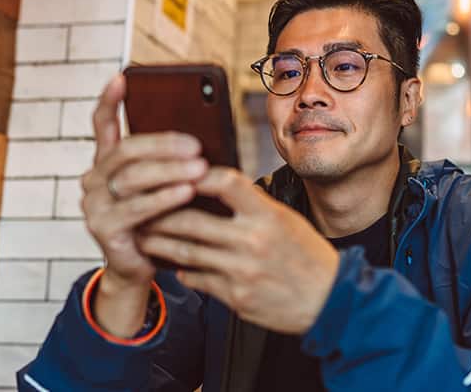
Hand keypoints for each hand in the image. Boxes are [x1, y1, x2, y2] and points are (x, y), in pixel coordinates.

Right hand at [79, 75, 206, 336]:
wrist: (141, 266)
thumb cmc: (159, 219)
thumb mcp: (163, 186)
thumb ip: (169, 163)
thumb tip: (202, 137)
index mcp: (106, 163)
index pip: (102, 125)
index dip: (110, 101)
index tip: (122, 77)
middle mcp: (93, 180)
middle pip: (126, 151)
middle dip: (163, 144)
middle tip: (196, 144)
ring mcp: (94, 205)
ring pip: (132, 178)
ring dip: (169, 171)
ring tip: (199, 167)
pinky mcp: (104, 229)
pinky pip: (136, 208)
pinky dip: (164, 198)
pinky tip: (187, 192)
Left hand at [138, 167, 339, 333]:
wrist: (330, 300)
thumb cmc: (308, 256)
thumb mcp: (286, 220)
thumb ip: (252, 205)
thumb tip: (216, 186)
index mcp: (267, 215)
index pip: (225, 183)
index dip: (195, 175)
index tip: (176, 171)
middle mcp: (252, 241)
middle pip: (190, 221)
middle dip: (159, 213)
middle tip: (139, 207)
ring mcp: (241, 272)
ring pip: (185, 253)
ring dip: (158, 242)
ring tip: (143, 235)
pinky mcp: (235, 298)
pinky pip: (197, 280)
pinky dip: (182, 271)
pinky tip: (173, 265)